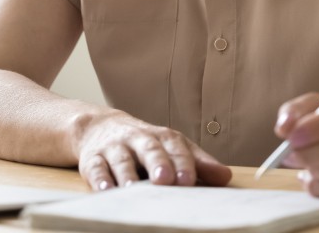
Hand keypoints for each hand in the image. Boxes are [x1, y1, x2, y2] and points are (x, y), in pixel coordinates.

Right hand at [73, 110, 231, 190]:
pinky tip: (105, 190)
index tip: (188, 179)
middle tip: (164, 179)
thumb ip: (198, 163)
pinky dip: (99, 179)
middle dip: (157, 163)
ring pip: (121, 159)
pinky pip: (95, 168)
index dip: (182, 162)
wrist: (100, 127)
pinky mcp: (93, 159)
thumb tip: (226, 177)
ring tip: (133, 188)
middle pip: (149, 149)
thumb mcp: (172, 148)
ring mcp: (114, 148)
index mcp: (162, 137)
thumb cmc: (144, 144)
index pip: (175, 147)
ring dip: (127, 173)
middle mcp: (138, 140)